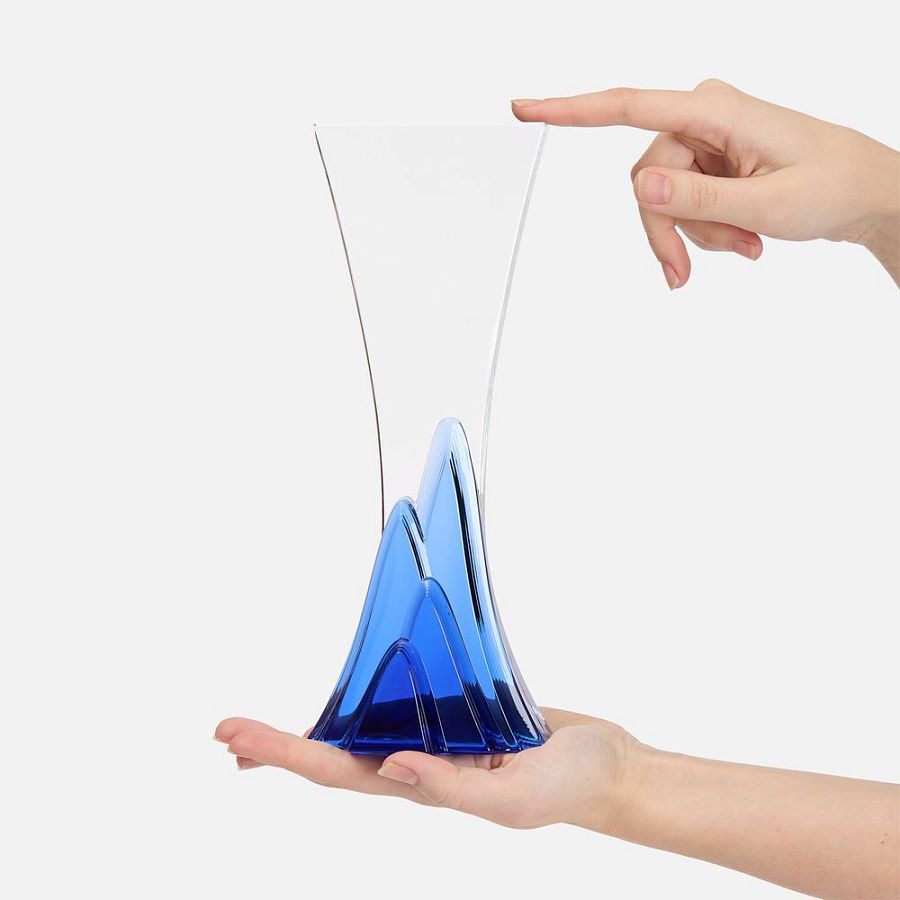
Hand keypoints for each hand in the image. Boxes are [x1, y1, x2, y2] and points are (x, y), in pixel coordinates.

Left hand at [214, 708, 643, 829]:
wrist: (606, 767)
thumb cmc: (568, 789)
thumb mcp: (515, 801)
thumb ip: (456, 789)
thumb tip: (391, 768)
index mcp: (424, 787)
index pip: (338, 772)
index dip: (284, 754)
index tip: (234, 739)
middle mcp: (420, 764)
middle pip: (335, 755)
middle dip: (280, 745)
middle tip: (227, 731)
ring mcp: (437, 738)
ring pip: (363, 729)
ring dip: (315, 725)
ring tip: (269, 727)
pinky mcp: (458, 711)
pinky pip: (404, 700)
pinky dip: (369, 692)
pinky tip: (356, 687)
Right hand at [512, 80, 899, 287]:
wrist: (866, 193)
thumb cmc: (833, 185)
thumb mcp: (766, 202)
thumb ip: (699, 198)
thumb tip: (641, 186)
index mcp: (716, 110)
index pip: (628, 107)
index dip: (570, 110)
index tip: (526, 109)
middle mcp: (703, 117)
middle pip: (645, 182)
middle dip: (670, 230)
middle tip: (686, 273)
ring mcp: (705, 139)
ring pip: (663, 200)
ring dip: (696, 234)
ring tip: (744, 245)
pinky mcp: (710, 161)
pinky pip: (682, 203)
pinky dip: (706, 230)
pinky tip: (744, 238)